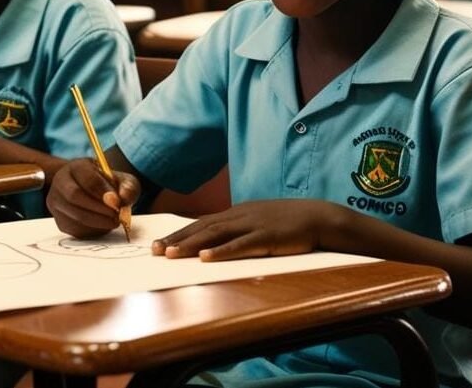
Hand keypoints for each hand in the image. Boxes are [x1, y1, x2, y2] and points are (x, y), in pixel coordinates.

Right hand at [46, 158, 139, 237]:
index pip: (87, 179)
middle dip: (98, 209)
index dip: (103, 192)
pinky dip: (92, 230)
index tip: (118, 202)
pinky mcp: (59, 220)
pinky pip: (74, 229)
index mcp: (76, 167)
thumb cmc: (108, 185)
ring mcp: (56, 202)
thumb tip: (123, 199)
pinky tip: (102, 225)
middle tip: (116, 216)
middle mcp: (60, 181)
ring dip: (98, 222)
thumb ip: (128, 187)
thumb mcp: (122, 180)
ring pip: (74, 215)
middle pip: (74, 196)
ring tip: (113, 221)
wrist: (92, 192)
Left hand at [152, 199, 332, 260]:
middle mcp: (238, 216)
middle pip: (201, 228)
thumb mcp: (258, 222)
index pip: (201, 223)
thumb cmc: (288, 222)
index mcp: (235, 213)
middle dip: (176, 240)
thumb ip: (238, 229)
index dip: (178, 234)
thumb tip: (218, 241)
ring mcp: (252, 225)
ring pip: (215, 235)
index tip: (158, 244)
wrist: (318, 216)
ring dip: (191, 245)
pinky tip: (206, 258)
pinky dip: (221, 251)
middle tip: (154, 251)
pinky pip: (240, 245)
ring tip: (170, 254)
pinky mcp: (266, 236)